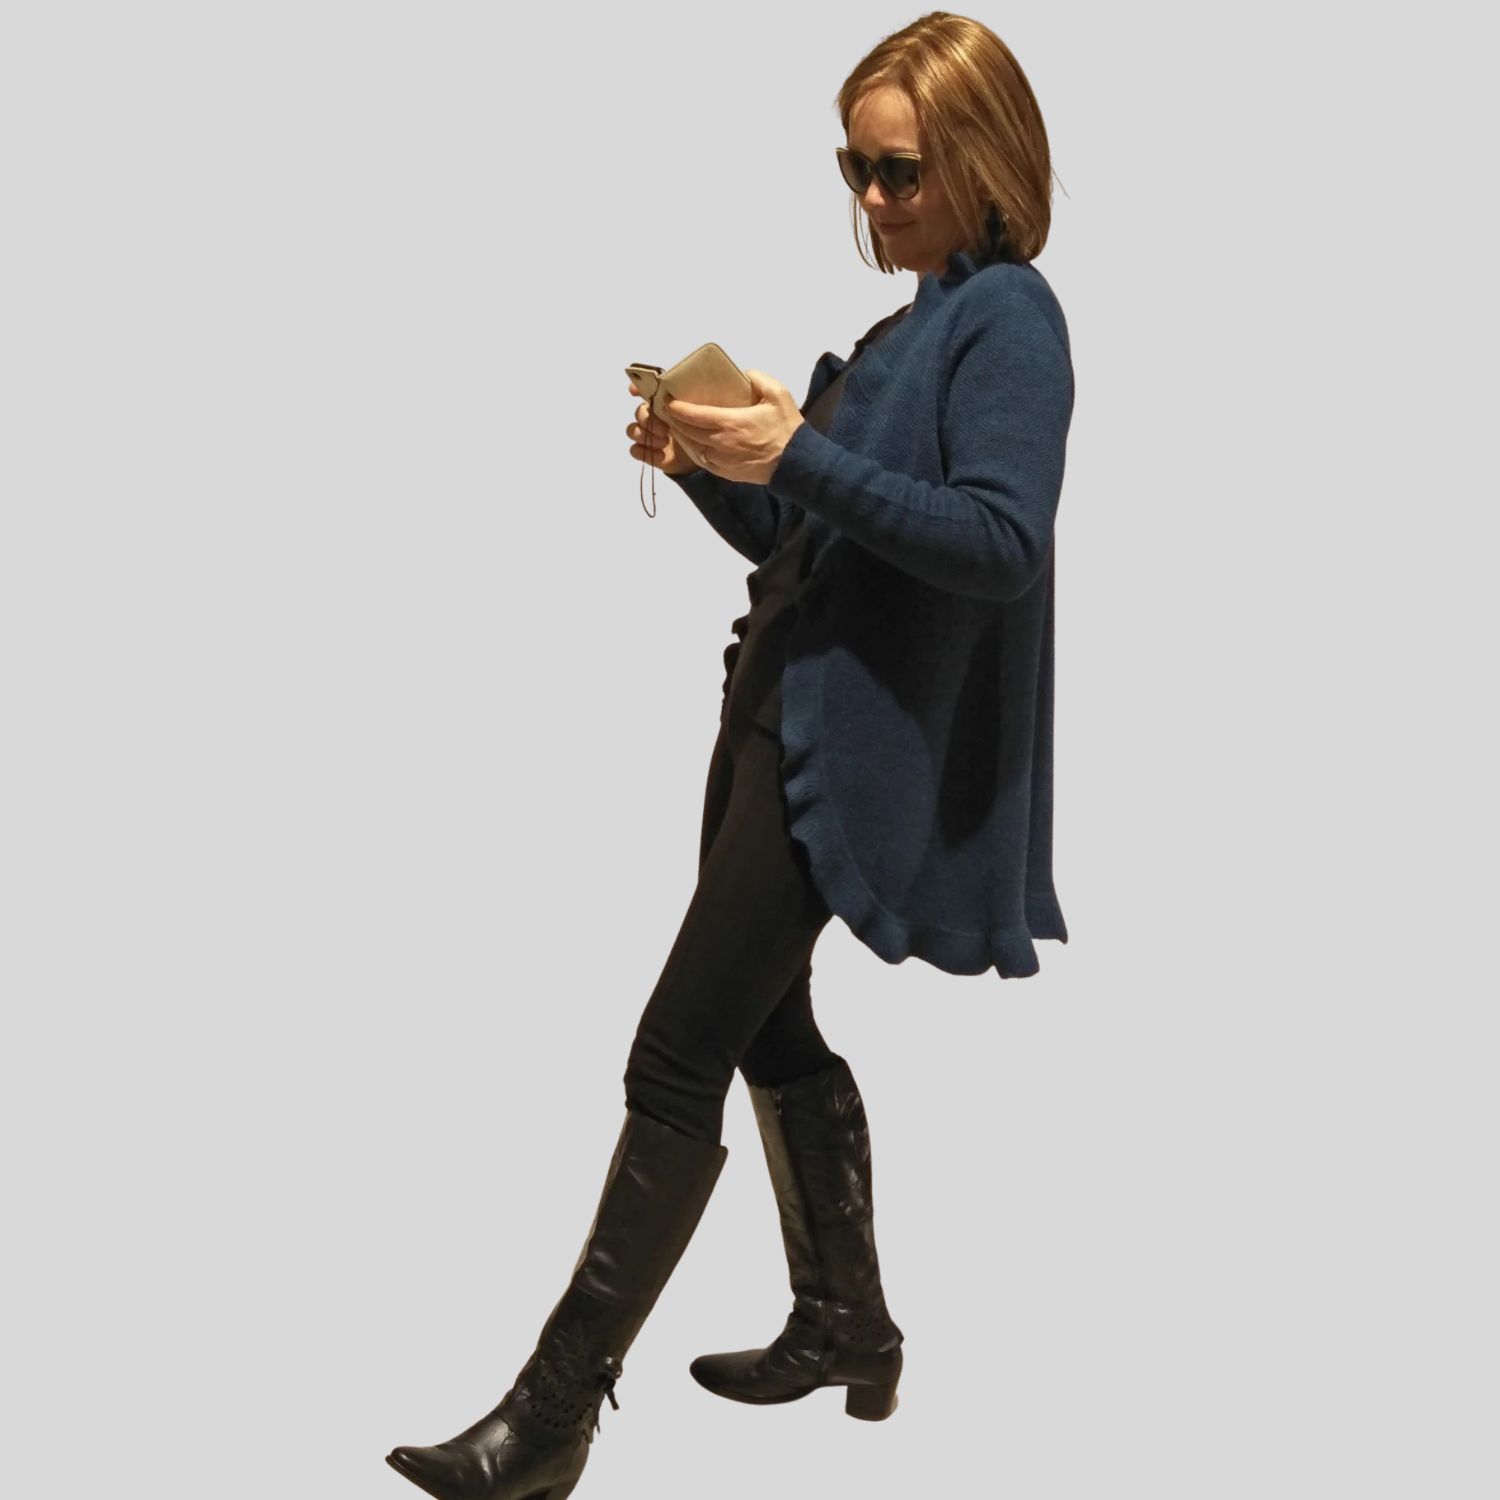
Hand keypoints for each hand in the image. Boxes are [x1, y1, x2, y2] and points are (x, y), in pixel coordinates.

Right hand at [626, 381, 700, 475]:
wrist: (703, 460)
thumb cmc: (700, 431)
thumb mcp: (699, 415)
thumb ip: (688, 404)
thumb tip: (673, 398)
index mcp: (664, 405)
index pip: (645, 391)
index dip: (637, 389)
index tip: (633, 392)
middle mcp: (653, 417)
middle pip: (638, 413)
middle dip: (647, 420)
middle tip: (665, 431)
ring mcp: (648, 436)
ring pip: (632, 430)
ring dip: (645, 436)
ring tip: (664, 443)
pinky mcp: (647, 453)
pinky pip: (634, 450)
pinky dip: (644, 452)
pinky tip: (661, 456)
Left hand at [659, 371, 805, 485]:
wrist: (796, 463)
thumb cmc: (787, 428)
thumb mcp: (778, 394)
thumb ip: (757, 378)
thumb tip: (741, 374)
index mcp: (730, 423)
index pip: (693, 415)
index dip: (676, 407)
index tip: (667, 400)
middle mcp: (720, 443)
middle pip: (687, 431)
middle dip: (674, 420)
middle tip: (668, 409)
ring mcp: (721, 461)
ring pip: (692, 447)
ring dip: (682, 435)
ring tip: (677, 424)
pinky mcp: (725, 473)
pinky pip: (702, 460)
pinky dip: (694, 449)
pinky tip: (693, 442)